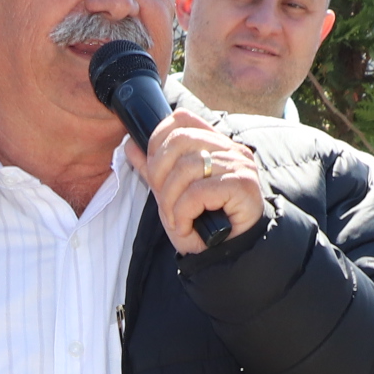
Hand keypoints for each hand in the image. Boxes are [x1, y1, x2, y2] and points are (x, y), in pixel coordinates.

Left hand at [124, 109, 264, 255]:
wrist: (228, 255)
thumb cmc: (203, 225)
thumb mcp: (170, 195)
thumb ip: (153, 169)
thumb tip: (130, 144)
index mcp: (215, 145)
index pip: (182, 119)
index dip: (158, 140)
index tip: (153, 171)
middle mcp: (231, 149)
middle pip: (181, 138)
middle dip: (160, 173)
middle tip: (164, 202)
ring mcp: (240, 165)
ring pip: (188, 167)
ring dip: (171, 201)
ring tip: (176, 220)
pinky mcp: (243, 185)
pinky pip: (199, 191)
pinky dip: (184, 212)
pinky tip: (188, 225)